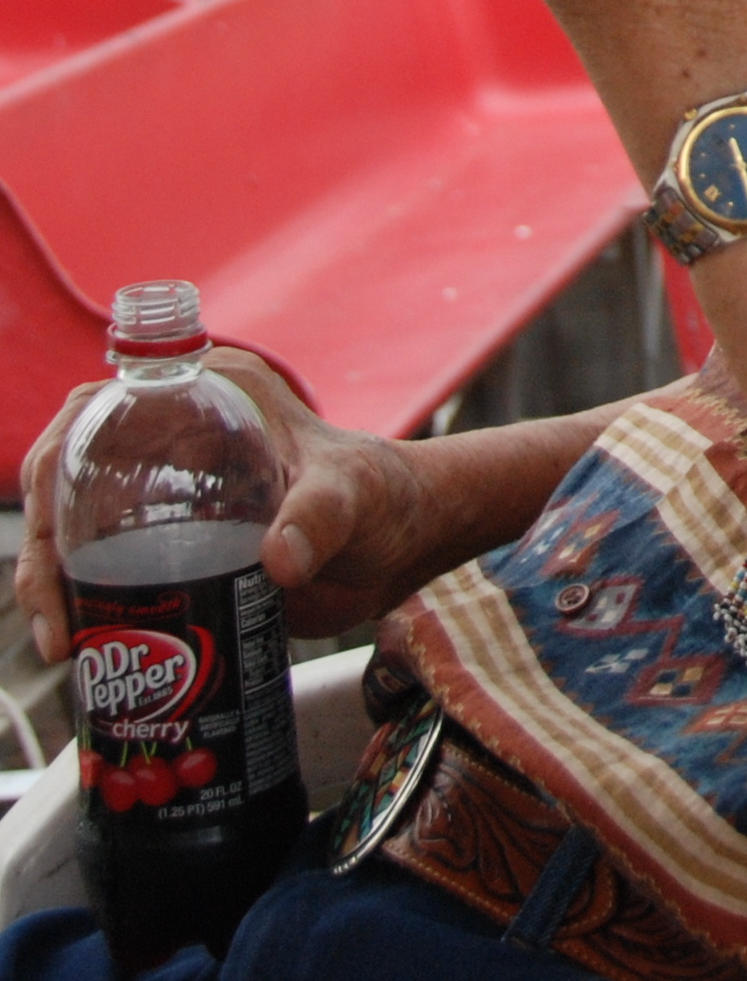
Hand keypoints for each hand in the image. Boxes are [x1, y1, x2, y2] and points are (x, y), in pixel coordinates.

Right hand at [15, 350, 433, 652]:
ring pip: (79, 524)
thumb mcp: (355, 497)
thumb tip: (279, 561)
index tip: (49, 546)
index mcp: (210, 390)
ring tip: (64, 648)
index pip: (97, 410)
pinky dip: (86, 604)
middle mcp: (179, 430)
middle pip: (69, 472)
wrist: (408, 540)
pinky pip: (110, 564)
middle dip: (41, 546)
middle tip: (54, 624)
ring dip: (54, 583)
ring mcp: (174, 489)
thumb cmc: (388, 496)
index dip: (52, 469)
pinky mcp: (179, 540)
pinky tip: (86, 652)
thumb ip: (323, 517)